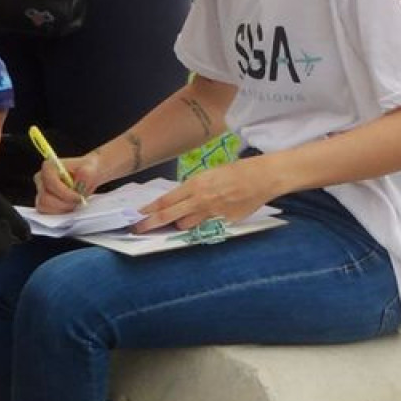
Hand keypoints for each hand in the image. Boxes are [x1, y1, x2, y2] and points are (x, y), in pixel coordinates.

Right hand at [34, 148, 107, 212]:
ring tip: (74, 203)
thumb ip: (87, 174)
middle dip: (64, 203)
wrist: (86, 177)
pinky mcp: (42, 201)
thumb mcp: (91, 169)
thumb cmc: (86, 171)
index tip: (80, 198)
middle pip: (45, 198)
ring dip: (62, 208)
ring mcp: (40, 191)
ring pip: (44, 206)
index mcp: (49, 167)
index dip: (66, 194)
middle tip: (78, 202)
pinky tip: (69, 206)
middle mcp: (41, 178)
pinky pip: (46, 212)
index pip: (52, 184)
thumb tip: (81, 180)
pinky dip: (59, 212)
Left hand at [137, 159, 277, 230]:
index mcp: (196, 184)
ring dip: (179, 224)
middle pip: (169, 216)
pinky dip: (204, 223)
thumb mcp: (211, 175)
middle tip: (137, 229)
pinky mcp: (225, 222)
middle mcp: (201, 200)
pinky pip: (207, 226)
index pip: (166, 201)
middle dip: (150, 224)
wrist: (264, 177)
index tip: (138, 215)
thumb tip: (182, 200)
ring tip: (176, 223)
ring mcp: (213, 213)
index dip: (149, 210)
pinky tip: (211, 217)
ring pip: (186, 225)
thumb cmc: (238, 171)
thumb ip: (195, 189)